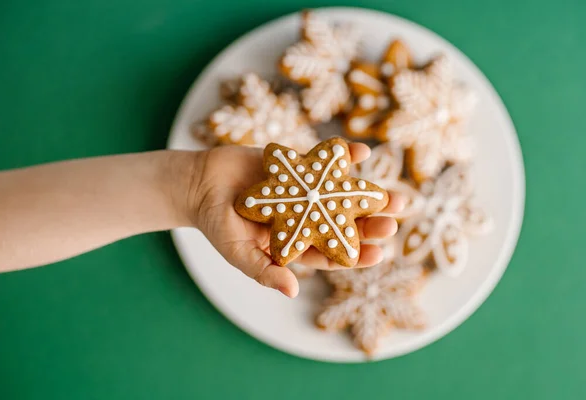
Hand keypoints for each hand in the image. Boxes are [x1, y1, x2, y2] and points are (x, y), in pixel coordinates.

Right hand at [188, 143, 404, 297]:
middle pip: (345, 222)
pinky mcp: (299, 165)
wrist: (200, 185)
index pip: (332, 251)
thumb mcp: (237, 253)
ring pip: (343, 193)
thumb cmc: (217, 224)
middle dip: (371, 222)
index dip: (356, 253)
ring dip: (368, 192)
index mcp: (297, 242)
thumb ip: (264, 271)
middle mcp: (307, 216)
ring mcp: (305, 190)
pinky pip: (324, 161)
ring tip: (397, 195)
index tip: (379, 253)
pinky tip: (364, 153)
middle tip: (395, 219)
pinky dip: (343, 156)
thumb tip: (293, 291)